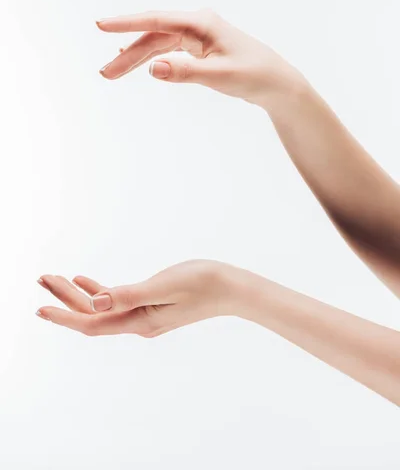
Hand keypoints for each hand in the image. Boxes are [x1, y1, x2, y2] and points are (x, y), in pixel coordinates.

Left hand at [36, 260, 240, 336]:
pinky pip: (117, 302)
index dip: (64, 315)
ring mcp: (145, 315)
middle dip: (65, 300)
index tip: (40, 307)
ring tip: (56, 278)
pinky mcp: (151, 306)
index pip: (92, 322)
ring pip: (102, 308)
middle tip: (42, 279)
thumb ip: (128, 295)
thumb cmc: (203, 282)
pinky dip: (99, 291)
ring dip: (78, 295)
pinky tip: (86, 280)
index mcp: (140, 321)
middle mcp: (139, 323)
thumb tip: (94, 302)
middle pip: (93, 315)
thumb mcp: (164, 286)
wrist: (232, 288)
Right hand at [96, 9, 304, 106]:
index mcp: (201, 24)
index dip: (127, 23)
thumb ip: (185, 72)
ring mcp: (198, 36)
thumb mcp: (219, 76)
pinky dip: (154, 59)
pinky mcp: (200, 48)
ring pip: (159, 45)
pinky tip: (139, 65)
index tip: (101, 25)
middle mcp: (197, 25)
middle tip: (105, 73)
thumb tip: (153, 69)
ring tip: (113, 74)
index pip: (156, 21)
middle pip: (153, 36)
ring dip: (138, 59)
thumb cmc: (254, 75)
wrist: (276, 83)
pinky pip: (169, 51)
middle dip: (128, 54)